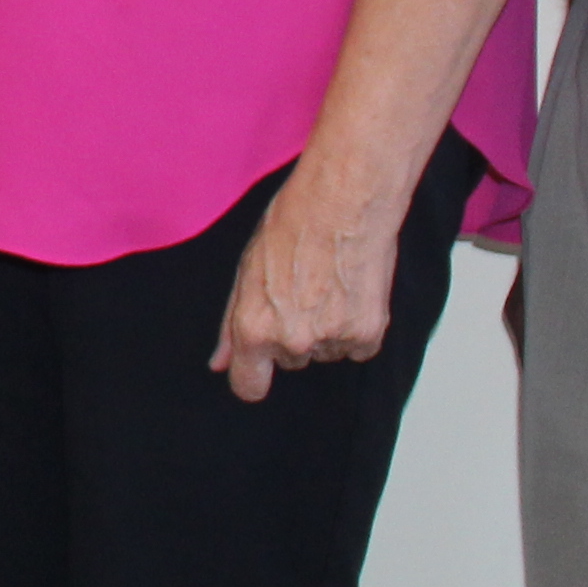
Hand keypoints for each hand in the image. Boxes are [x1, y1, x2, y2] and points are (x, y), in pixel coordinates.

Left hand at [212, 149, 410, 401]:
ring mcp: (332, 339)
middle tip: (302, 289)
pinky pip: (357, 347)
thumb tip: (219, 364)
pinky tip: (351, 291)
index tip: (259, 366)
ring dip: (326, 329)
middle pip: (290, 361)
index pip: (248, 386)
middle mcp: (292, 340)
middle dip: (293, 334)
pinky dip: (356, 327)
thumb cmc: (292, 224)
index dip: (253, 376)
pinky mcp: (368, 333)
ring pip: (324, 353)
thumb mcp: (246, 270)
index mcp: (254, 327)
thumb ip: (231, 323)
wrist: (345, 200)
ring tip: (328, 283)